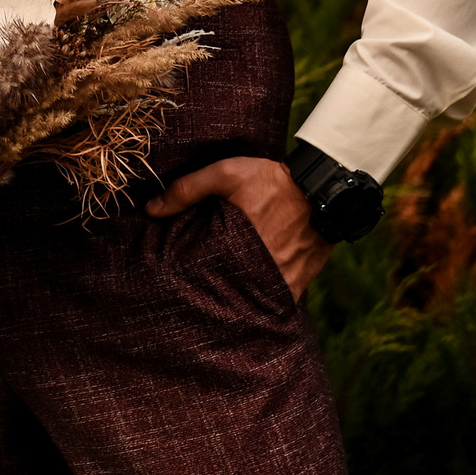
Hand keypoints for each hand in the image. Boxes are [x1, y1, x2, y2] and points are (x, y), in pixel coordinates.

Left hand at [146, 156, 331, 299]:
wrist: (325, 188)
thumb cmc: (271, 181)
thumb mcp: (226, 174)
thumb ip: (187, 190)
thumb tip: (149, 209)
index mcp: (237, 248)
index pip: (205, 277)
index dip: (191, 283)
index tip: (179, 283)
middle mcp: (261, 272)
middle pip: (228, 294)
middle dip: (214, 295)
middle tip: (199, 293)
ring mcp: (283, 283)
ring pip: (252, 300)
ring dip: (239, 297)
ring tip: (223, 295)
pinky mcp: (300, 284)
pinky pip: (275, 299)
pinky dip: (263, 296)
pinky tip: (251, 292)